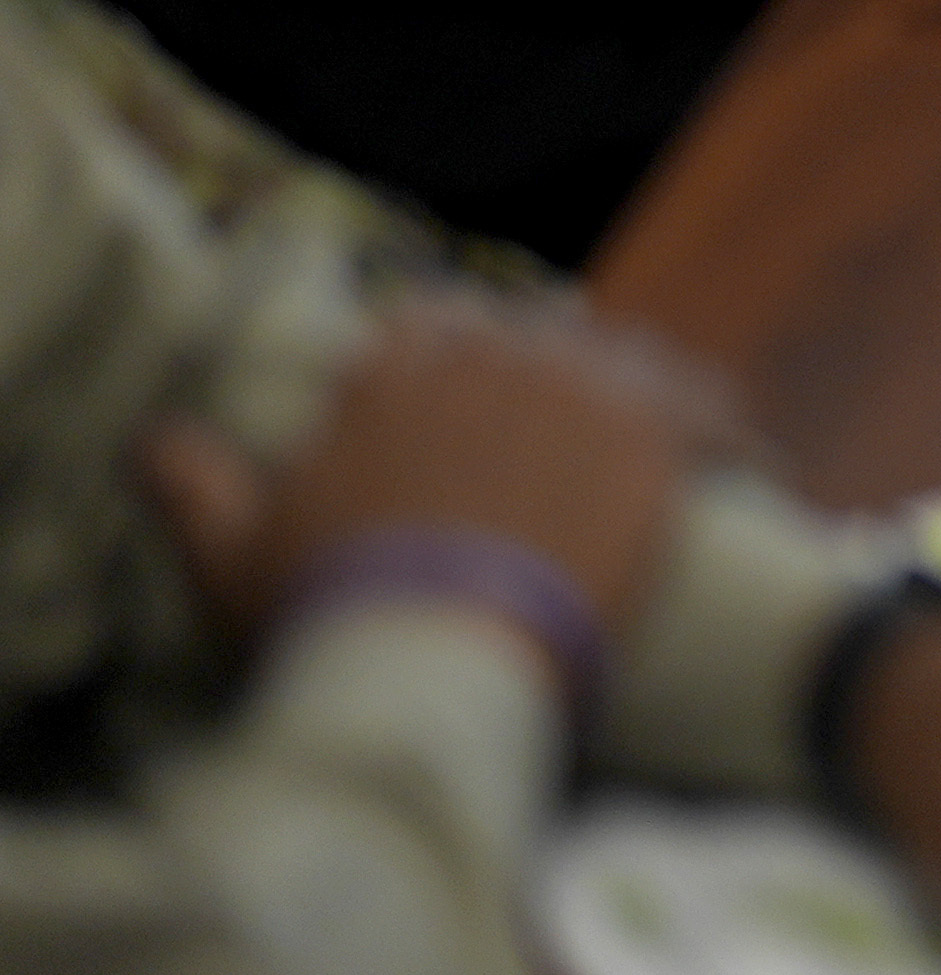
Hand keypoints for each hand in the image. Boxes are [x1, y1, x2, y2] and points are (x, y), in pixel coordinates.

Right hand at [135, 299, 727, 651]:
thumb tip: (146, 437)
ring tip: (675, 435)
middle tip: (584, 424)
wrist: (431, 651)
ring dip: (649, 395)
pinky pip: (714, 418)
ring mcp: (581, 391)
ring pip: (631, 367)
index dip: (452, 349)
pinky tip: (759, 466)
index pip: (430, 323)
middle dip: (559, 373)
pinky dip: (735, 436)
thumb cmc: (329, 607)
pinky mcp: (655, 439)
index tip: (470, 380)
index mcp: (396, 371)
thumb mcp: (228, 546)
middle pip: (543, 339)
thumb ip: (189, 479)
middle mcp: (495, 358)